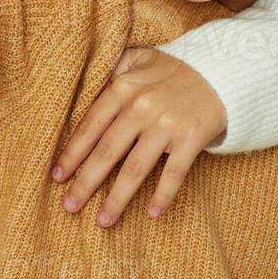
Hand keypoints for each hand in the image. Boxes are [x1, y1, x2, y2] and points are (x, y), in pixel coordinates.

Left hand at [50, 47, 227, 226]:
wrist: (220, 70)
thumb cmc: (172, 68)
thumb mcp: (138, 58)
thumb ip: (110, 68)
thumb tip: (82, 86)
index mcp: (123, 88)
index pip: (90, 125)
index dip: (72, 153)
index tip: (57, 176)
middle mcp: (142, 107)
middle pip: (107, 151)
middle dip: (86, 182)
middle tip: (69, 206)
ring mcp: (167, 124)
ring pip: (136, 168)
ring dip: (117, 198)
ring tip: (103, 221)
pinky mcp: (192, 137)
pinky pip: (174, 172)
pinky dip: (163, 194)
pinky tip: (152, 214)